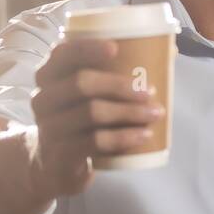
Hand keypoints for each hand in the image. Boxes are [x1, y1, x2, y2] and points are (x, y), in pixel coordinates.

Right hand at [29, 38, 163, 198]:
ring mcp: (49, 126)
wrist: (54, 165)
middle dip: (120, 85)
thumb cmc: (82, 119)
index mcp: (50, 75)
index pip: (63, 53)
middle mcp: (43, 98)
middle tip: (150, 90)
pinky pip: (94, 141)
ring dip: (129, 112)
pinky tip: (144, 135)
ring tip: (155, 113)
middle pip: (81, 83)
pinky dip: (123, 137)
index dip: (87, 48)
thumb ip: (119, 72)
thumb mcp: (89, 96)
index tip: (116, 48)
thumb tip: (170, 50)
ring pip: (91, 112)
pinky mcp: (60, 153)